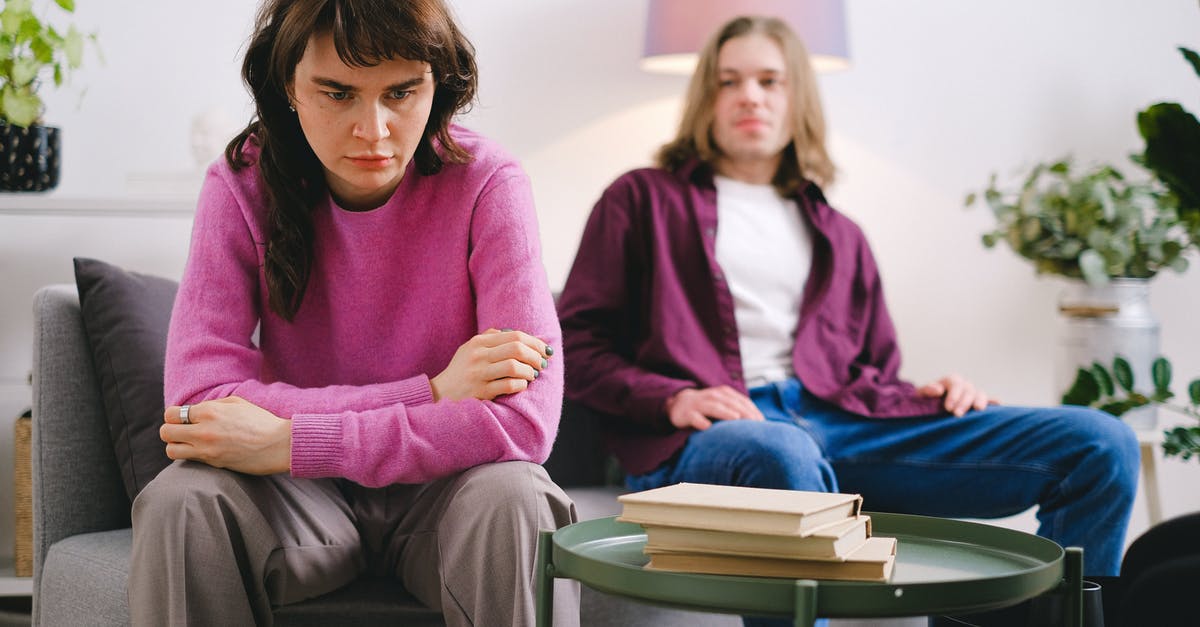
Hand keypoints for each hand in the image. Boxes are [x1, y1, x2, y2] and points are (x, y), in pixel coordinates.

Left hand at [161, 397, 291, 473]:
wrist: (279, 444)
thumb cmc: (261, 422)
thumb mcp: (238, 403)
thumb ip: (213, 404)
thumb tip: (196, 410)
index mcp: (209, 410)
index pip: (171, 414)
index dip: (174, 417)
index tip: (184, 420)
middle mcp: (204, 429)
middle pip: (165, 432)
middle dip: (171, 431)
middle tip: (183, 432)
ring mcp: (207, 448)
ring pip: (170, 450)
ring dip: (176, 446)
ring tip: (189, 444)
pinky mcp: (213, 462)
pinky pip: (187, 460)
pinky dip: (189, 456)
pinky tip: (202, 451)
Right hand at [430, 328, 552, 401]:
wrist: (441, 393)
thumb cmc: (461, 370)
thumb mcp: (470, 348)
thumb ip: (490, 337)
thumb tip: (515, 333)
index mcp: (478, 342)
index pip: (514, 335)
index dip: (535, 342)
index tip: (545, 350)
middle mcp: (478, 356)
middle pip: (516, 348)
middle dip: (535, 356)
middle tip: (543, 363)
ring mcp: (479, 374)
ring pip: (514, 366)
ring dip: (529, 371)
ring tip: (533, 374)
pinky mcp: (481, 391)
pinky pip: (508, 385)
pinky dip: (521, 385)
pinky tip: (523, 385)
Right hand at [665, 386, 764, 430]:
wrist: (678, 404)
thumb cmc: (706, 407)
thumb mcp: (723, 405)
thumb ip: (738, 410)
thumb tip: (760, 423)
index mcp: (723, 393)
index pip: (741, 400)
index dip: (752, 410)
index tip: (762, 422)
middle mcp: (712, 396)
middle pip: (730, 402)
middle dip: (743, 411)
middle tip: (754, 423)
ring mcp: (698, 404)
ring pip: (713, 406)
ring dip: (724, 412)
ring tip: (735, 419)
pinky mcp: (686, 413)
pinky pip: (693, 417)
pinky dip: (700, 421)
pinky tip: (707, 427)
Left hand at [917, 374, 990, 416]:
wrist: (930, 407)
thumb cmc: (925, 400)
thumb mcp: (921, 395)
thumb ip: (927, 390)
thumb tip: (938, 389)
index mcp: (950, 381)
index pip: (955, 383)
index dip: (953, 395)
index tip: (948, 408)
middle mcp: (964, 385)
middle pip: (968, 389)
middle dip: (964, 402)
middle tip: (957, 414)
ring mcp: (972, 393)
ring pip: (980, 393)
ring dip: (979, 401)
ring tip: (977, 410)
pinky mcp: (978, 402)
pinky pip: (989, 400)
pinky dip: (993, 402)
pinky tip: (998, 404)